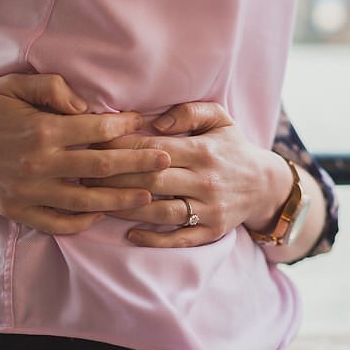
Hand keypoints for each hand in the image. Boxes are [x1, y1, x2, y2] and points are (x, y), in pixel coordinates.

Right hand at [0, 74, 171, 234]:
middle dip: (139, 164)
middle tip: (166, 160)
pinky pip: (59, 223)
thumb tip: (86, 106)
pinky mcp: (18, 210)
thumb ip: (53, 90)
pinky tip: (100, 214)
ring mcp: (30, 192)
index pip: (97, 131)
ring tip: (148, 196)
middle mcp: (40, 164)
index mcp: (42, 129)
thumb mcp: (12, 84)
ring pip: (87, 200)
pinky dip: (82, 221)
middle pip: (103, 168)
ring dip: (121, 198)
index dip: (125, 127)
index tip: (144, 124)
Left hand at [86, 102, 291, 246]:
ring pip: (161, 211)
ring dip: (127, 209)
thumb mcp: (219, 118)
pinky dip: (153, 238)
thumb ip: (188, 111)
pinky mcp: (211, 231)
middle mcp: (205, 181)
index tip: (94, 147)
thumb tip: (155, 121)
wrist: (265, 185)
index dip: (121, 148)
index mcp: (202, 151)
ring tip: (97, 203)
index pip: (153, 150)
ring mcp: (208, 209)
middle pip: (151, 181)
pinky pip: (179, 237)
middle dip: (114, 179)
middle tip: (84, 176)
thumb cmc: (232, 147)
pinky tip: (129, 234)